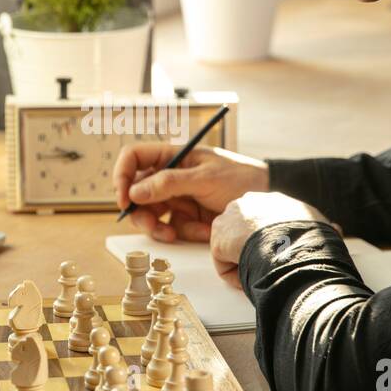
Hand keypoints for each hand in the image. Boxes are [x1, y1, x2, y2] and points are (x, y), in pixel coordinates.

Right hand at [113, 143, 269, 242]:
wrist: (268, 197)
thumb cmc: (241, 177)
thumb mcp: (205, 178)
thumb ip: (169, 184)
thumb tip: (134, 192)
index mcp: (172, 156)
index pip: (133, 158)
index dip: (122, 176)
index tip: (124, 199)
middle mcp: (170, 176)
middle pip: (136, 193)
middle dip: (141, 212)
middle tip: (151, 226)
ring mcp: (178, 197)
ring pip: (151, 215)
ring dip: (160, 228)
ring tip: (174, 234)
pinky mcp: (188, 217)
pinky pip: (173, 228)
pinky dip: (185, 232)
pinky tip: (204, 230)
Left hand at [210, 191, 336, 289]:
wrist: (289, 242)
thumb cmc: (308, 236)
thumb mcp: (321, 225)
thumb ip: (324, 227)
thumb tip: (336, 230)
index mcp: (273, 200)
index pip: (264, 219)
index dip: (273, 240)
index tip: (282, 254)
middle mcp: (248, 203)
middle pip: (244, 232)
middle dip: (253, 250)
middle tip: (269, 268)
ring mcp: (230, 219)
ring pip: (234, 249)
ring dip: (246, 264)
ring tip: (263, 274)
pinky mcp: (219, 240)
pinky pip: (225, 266)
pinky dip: (237, 278)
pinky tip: (252, 278)